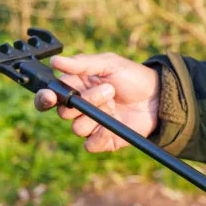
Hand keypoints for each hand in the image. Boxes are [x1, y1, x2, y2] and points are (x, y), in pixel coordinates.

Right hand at [34, 53, 159, 152]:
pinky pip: (90, 145)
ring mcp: (93, 125)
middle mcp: (80, 108)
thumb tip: (55, 61)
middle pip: (63, 113)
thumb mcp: (109, 63)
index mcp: (76, 87)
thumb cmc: (133, 77)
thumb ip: (82, 63)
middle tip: (108, 90)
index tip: (51, 96)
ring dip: (96, 115)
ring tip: (115, 102)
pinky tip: (113, 124)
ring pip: (77, 128)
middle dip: (84, 101)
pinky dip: (99, 136)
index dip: (45, 98)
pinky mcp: (105, 140)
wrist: (159, 97)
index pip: (50, 96)